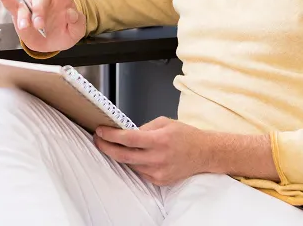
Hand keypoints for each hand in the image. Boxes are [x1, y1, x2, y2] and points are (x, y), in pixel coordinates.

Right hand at [0, 0, 86, 52]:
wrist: (54, 43)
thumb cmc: (66, 32)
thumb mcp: (77, 30)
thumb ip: (77, 22)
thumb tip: (70, 13)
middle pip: (40, 1)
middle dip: (39, 13)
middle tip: (39, 25)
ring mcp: (31, 6)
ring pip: (25, 8)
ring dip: (24, 17)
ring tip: (25, 26)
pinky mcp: (19, 15)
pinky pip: (10, 4)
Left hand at [94, 117, 214, 185]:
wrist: (204, 153)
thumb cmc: (185, 136)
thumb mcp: (164, 122)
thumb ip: (143, 127)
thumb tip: (125, 132)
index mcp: (159, 140)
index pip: (128, 139)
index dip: (111, 135)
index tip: (100, 131)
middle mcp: (158, 158)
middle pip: (124, 156)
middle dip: (106, 147)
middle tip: (98, 139)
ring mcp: (159, 172)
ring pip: (130, 164)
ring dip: (118, 155)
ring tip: (112, 145)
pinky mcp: (159, 180)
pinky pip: (139, 171)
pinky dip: (133, 162)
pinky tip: (132, 154)